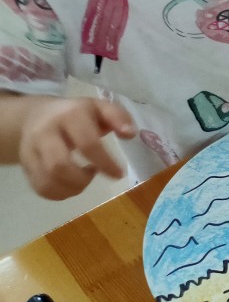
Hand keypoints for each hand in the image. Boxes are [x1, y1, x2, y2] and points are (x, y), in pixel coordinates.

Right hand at [19, 98, 135, 199]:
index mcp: (69, 116)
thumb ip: (118, 116)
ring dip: (72, 189)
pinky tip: (71, 185)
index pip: (87, 143)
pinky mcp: (25, 165)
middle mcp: (45, 133)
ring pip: (46, 181)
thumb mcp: (99, 107)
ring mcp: (30, 150)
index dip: (105, 162)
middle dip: (82, 180)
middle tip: (94, 174)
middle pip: (58, 166)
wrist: (37, 115)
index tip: (119, 174)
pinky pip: (39, 188)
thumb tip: (131, 134)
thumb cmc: (77, 114)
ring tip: (84, 179)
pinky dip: (60, 194)